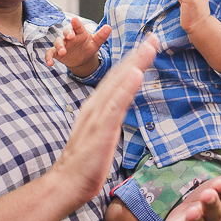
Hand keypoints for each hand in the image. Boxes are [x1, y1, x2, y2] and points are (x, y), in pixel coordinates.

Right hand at [44, 16, 110, 72]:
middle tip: (70, 37)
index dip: (76, 23)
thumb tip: (109, 27)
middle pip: (66, 32)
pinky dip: (48, 57)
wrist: (82, 58)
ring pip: (58, 42)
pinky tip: (50, 64)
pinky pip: (50, 53)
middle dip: (67, 33)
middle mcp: (69, 36)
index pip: (77, 26)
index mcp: (79, 32)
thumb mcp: (96, 43)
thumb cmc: (88, 47)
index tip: (75, 20)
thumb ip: (101, 36)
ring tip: (63, 52)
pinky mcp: (56, 52)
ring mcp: (62, 44)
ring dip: (59, 46)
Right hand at [51, 35, 157, 205]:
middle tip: (154, 37)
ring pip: (118, 83)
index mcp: (96, 107)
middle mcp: (95, 106)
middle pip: (118, 74)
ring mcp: (97, 115)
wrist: (66, 182)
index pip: (117, 79)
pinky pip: (115, 104)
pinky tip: (136, 73)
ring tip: (149, 47)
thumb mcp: (101, 134)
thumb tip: (121, 108)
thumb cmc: (84, 162)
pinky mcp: (101, 128)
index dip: (132, 61)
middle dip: (137, 55)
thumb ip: (110, 118)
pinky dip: (126, 87)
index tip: (148, 46)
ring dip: (135, 63)